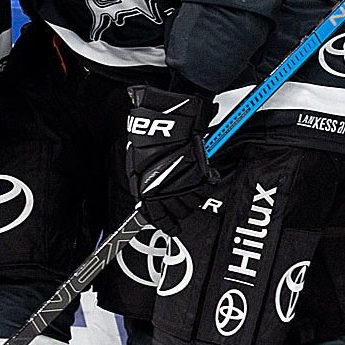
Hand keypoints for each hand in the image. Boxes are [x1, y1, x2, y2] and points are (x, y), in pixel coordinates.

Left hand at [126, 86, 216, 233]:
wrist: (167, 118)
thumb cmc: (150, 133)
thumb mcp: (138, 159)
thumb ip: (145, 178)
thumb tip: (147, 191)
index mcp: (143, 187)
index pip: (156, 216)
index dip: (166, 223)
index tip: (173, 226)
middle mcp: (160, 189)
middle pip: (177, 212)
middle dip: (182, 207)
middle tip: (185, 197)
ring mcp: (179, 184)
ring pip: (192, 204)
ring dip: (194, 197)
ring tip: (194, 184)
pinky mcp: (195, 176)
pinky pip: (204, 191)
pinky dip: (206, 186)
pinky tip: (204, 178)